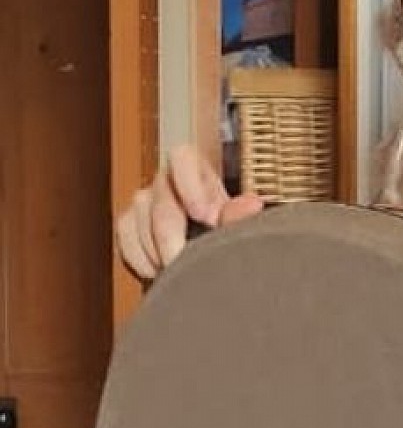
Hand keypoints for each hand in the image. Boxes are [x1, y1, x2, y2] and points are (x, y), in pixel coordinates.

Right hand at [116, 144, 263, 280]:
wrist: (213, 255)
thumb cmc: (228, 231)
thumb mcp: (239, 222)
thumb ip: (242, 215)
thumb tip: (251, 204)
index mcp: (198, 171)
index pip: (182, 157)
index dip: (189, 184)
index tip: (203, 216)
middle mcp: (169, 182)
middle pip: (159, 197)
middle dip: (170, 233)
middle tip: (184, 259)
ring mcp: (146, 202)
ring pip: (136, 217)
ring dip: (155, 249)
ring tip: (176, 267)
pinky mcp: (131, 225)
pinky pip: (125, 235)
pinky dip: (140, 257)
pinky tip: (158, 270)